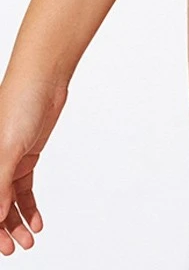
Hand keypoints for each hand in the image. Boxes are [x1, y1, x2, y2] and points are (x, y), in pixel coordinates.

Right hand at [0, 73, 68, 255]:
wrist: (44, 79)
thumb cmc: (19, 103)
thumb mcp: (7, 147)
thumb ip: (0, 183)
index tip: (1, 249)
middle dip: (2, 231)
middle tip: (16, 249)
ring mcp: (7, 161)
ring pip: (8, 202)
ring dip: (17, 223)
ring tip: (30, 240)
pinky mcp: (24, 156)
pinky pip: (22, 190)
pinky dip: (28, 207)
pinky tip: (36, 222)